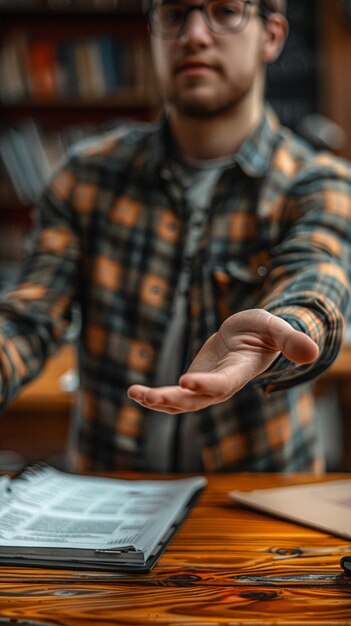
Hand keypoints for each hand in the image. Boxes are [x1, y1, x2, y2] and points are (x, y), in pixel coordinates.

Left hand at [127, 309, 318, 413]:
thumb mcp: (276, 329)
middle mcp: (220, 386)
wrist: (251, 337)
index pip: (222, 384)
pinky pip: (172, 394)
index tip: (186, 381)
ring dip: (157, 400)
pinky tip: (134, 392)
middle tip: (149, 395)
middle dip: (172, 398)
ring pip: (180, 401)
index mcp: (239, 373)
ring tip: (135, 392)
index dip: (206, 385)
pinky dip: (153, 395)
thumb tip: (312, 352)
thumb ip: (291, 340)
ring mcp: (204, 387)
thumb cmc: (264, 331)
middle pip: (195, 399)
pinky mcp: (192, 382)